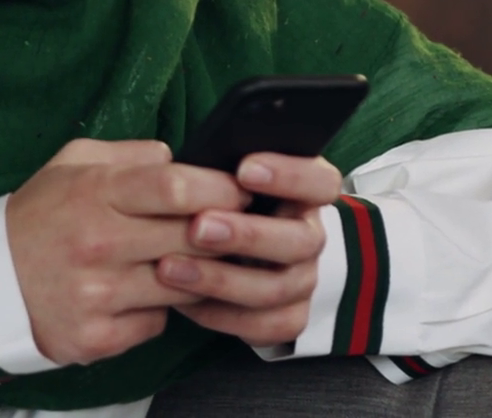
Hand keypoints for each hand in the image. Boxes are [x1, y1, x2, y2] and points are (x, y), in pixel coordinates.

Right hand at [6, 138, 248, 365]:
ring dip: (197, 274)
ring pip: (184, 285)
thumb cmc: (39, 216)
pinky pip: (157, 322)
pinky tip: (145, 294)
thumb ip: (129, 154)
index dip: (219, 187)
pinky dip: (160, 310)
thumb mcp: (72, 163)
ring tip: (192, 261)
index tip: (239, 190)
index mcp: (94, 194)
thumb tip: (179, 157)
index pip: (175, 186)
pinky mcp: (98, 336)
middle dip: (222, 232)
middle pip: (191, 237)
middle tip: (234, 228)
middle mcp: (97, 244)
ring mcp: (98, 295)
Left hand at [157, 153, 342, 347]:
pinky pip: (264, 326)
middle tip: (198, 227)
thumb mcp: (229, 179)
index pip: (322, 182)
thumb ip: (221, 172)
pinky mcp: (290, 318)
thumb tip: (189, 164)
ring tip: (169, 267)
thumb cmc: (227, 204)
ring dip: (221, 279)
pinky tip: (182, 301)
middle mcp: (310, 237)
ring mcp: (304, 280)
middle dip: (247, 235)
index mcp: (306, 195)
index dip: (290, 175)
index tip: (244, 169)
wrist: (245, 257)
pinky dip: (220, 315)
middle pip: (300, 241)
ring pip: (276, 287)